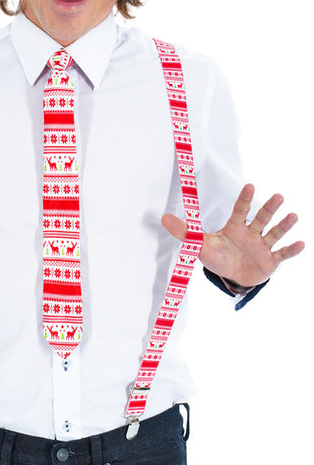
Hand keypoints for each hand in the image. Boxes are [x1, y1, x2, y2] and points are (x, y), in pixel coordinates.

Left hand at [161, 184, 304, 287]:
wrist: (232, 278)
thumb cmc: (218, 258)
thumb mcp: (199, 246)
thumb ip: (184, 232)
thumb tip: (163, 217)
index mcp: (234, 227)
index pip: (240, 210)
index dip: (245, 199)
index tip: (251, 185)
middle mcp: (251, 234)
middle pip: (261, 218)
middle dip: (269, 208)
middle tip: (278, 196)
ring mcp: (262, 247)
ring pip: (274, 233)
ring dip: (284, 225)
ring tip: (293, 215)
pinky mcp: (270, 261)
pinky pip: (282, 254)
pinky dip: (291, 250)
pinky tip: (301, 243)